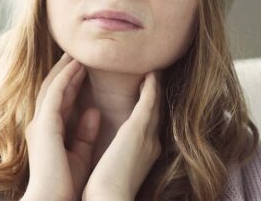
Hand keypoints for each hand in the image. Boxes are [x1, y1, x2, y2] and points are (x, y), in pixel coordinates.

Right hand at [22, 53, 100, 200]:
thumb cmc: (66, 185)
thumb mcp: (80, 154)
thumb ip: (85, 133)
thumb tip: (93, 112)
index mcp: (48, 133)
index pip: (59, 101)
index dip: (70, 83)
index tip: (82, 69)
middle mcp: (41, 125)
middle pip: (52, 89)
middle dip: (64, 71)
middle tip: (76, 54)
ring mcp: (40, 123)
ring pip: (52, 87)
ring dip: (65, 69)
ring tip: (77, 54)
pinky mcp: (44, 124)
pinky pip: (55, 93)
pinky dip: (65, 77)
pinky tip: (76, 66)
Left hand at [83, 71, 161, 200]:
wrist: (109, 199)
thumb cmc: (104, 192)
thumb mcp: (112, 171)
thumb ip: (115, 157)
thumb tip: (110, 153)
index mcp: (143, 154)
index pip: (147, 128)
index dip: (148, 112)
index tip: (146, 99)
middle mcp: (150, 143)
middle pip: (156, 113)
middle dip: (156, 96)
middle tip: (155, 78)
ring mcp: (147, 134)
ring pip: (155, 104)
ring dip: (154, 86)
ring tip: (153, 71)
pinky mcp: (139, 128)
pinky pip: (149, 100)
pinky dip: (151, 86)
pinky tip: (150, 74)